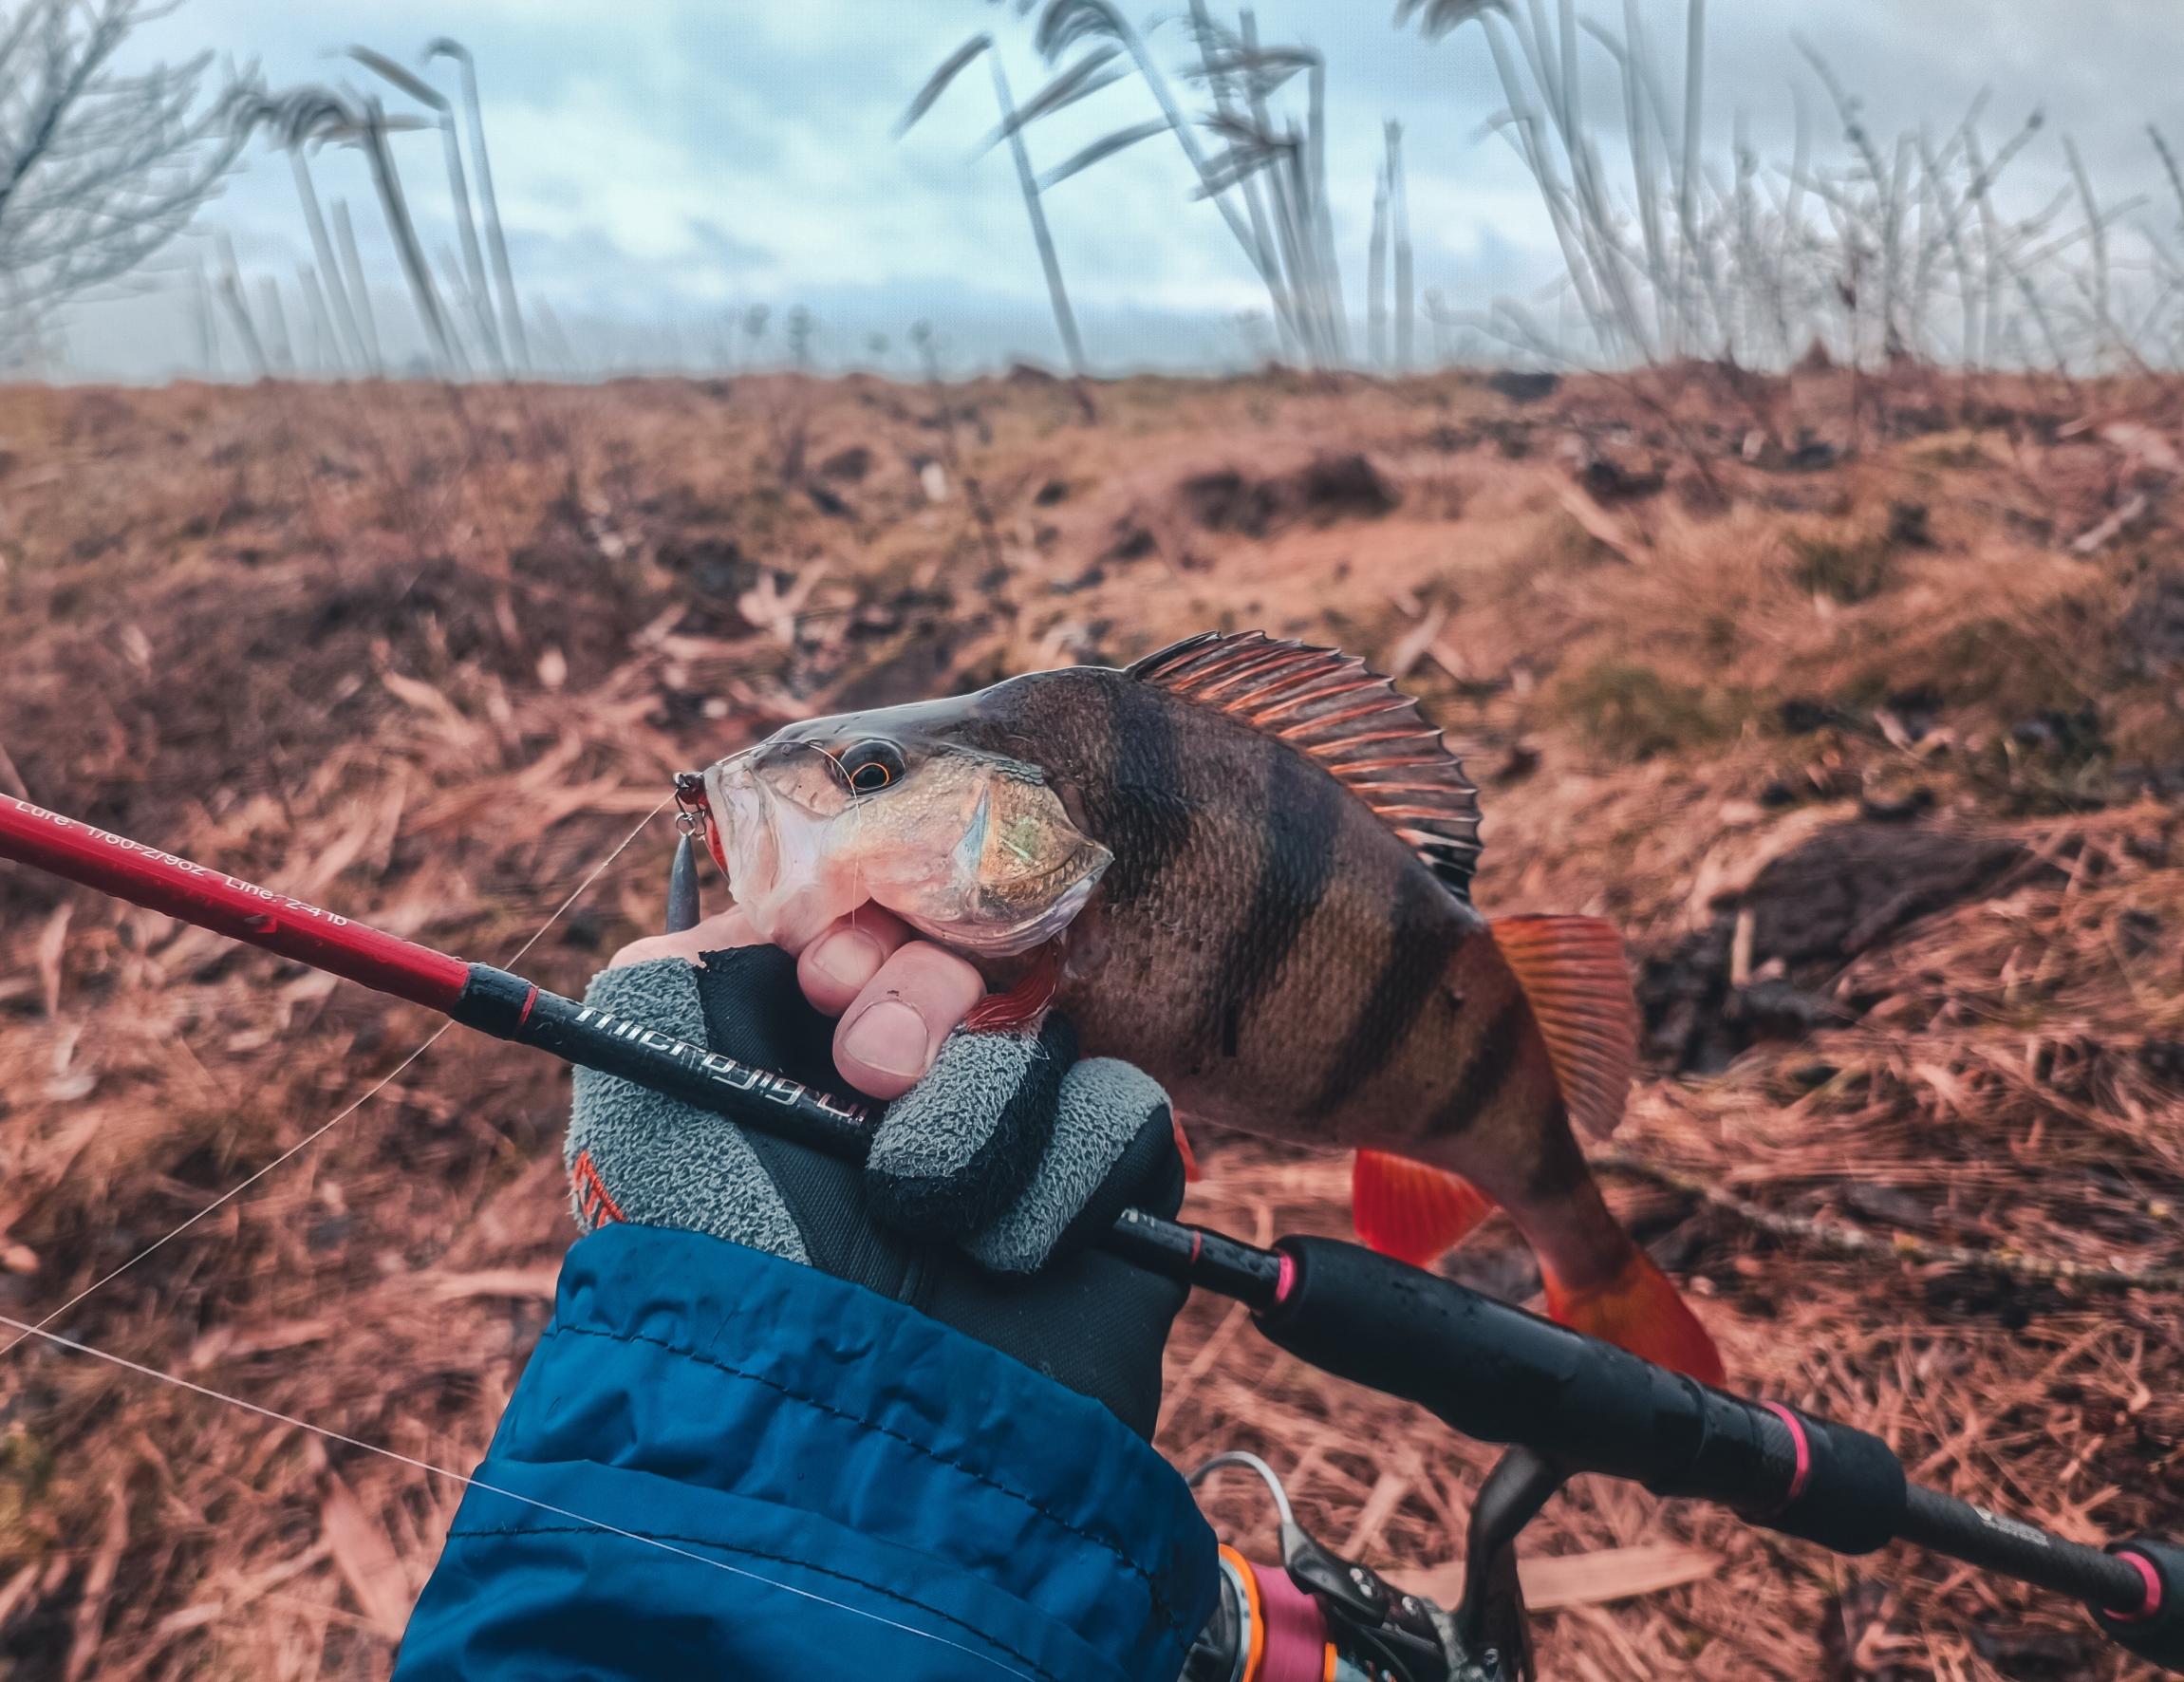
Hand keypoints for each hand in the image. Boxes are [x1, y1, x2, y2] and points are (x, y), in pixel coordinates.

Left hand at [566, 904, 1189, 1435]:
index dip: (865, 921)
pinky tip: (1010, 1248)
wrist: (862, 1441)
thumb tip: (778, 908)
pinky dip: (1063, 1175)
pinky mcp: (1102, 1198)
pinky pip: (1125, 1110)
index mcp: (800, 1055)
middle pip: (973, 949)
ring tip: (923, 1212)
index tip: (826, 969)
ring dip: (979, 1120)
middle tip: (872, 1074)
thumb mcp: (648, 1088)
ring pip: (1046, 1031)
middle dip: (919, 1000)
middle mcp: (909, 1091)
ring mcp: (1012, 1144)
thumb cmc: (735, 1264)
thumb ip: (680, 964)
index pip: (873, 916)